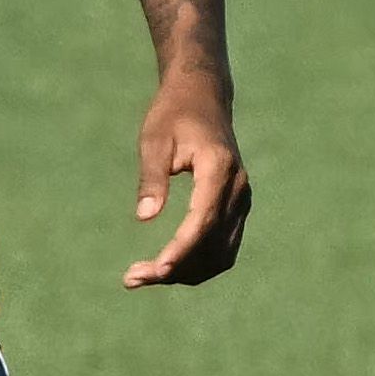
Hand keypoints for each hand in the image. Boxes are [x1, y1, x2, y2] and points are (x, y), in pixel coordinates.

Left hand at [124, 73, 248, 287]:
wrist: (203, 97)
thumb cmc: (173, 115)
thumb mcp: (154, 140)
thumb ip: (151, 178)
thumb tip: (144, 217)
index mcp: (219, 168)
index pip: (203, 219)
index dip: (181, 249)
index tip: (156, 270)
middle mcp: (238, 188)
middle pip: (211, 244)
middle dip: (175, 267)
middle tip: (132, 278)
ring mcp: (242, 200)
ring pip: (220, 254)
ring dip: (186, 272)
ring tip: (142, 275)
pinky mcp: (237, 208)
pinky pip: (223, 248)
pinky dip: (197, 264)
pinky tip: (167, 267)